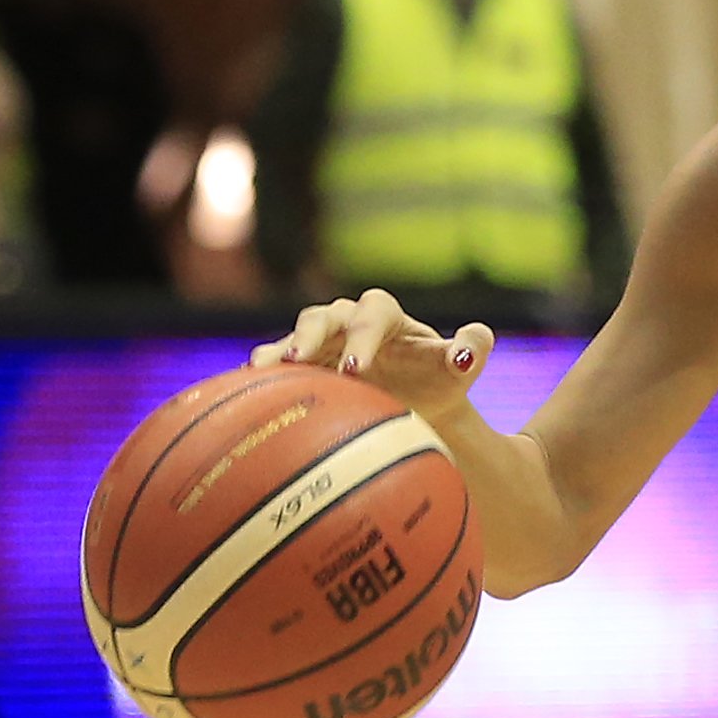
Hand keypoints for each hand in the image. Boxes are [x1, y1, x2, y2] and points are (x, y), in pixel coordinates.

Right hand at [253, 288, 495, 422]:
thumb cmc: (437, 383)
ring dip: (278, 351)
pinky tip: (245, 390)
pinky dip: (264, 374)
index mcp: (387, 318)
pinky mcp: (302, 367)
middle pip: (324, 316)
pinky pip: (278, 365)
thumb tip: (468, 350)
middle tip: (300, 360)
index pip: (374, 312)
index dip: (362, 334)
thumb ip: (472, 350)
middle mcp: (348, 323)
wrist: (416, 404)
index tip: (356, 365)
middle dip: (311, 335)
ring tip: (262, 369)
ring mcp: (321, 344)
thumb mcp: (458, 370)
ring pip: (293, 337)